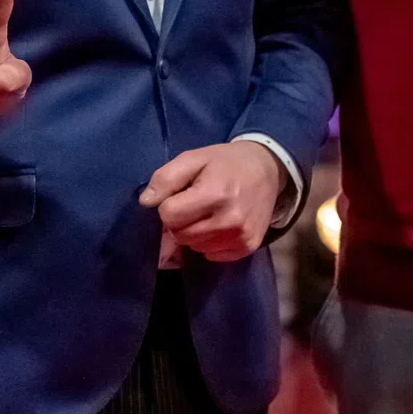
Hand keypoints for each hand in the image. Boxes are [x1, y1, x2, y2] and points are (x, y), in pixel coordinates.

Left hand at [139, 142, 281, 263]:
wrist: (266, 169)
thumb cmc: (225, 162)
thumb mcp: (193, 158)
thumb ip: (166, 178)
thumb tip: (146, 202)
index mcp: (215, 193)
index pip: (169, 215)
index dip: (168, 205)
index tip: (180, 195)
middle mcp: (230, 219)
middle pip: (180, 235)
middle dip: (179, 221)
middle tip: (192, 204)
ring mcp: (241, 236)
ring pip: (195, 247)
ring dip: (193, 233)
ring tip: (206, 213)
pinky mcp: (248, 247)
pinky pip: (212, 255)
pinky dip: (208, 243)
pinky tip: (218, 224)